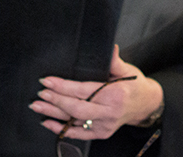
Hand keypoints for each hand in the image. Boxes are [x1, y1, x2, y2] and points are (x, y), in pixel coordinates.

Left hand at [30, 45, 162, 139]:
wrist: (145, 104)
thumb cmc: (134, 85)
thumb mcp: (127, 70)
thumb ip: (115, 60)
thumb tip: (110, 47)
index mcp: (114, 95)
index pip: (83, 91)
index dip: (63, 86)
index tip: (47, 81)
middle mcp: (109, 112)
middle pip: (77, 108)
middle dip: (55, 101)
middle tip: (40, 93)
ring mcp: (104, 125)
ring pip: (74, 122)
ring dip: (53, 114)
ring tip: (37, 106)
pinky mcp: (101, 133)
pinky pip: (78, 134)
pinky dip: (61, 129)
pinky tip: (47, 122)